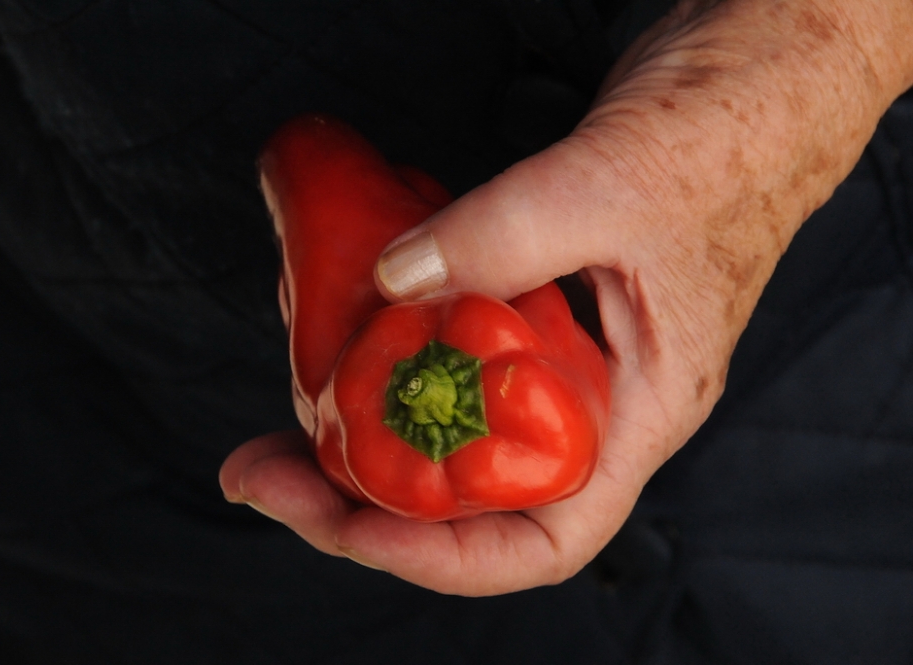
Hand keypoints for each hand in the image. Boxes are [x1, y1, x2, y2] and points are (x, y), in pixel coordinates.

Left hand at [221, 0, 912, 594]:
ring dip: (362, 420)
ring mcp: (562, 348)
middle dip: (360, 494)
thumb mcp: (618, 185)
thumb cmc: (726, 139)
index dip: (437, 555)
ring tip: (289, 387)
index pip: (543, 538)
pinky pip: (451, 344)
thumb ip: (507, 234)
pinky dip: (389, 340)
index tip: (341, 524)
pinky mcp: (532, 297)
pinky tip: (342, 309)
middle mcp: (596, 399)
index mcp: (639, 412)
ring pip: (452, 421)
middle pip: (473, 493)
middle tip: (266, 462)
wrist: (749, 75)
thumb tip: (396, 277)